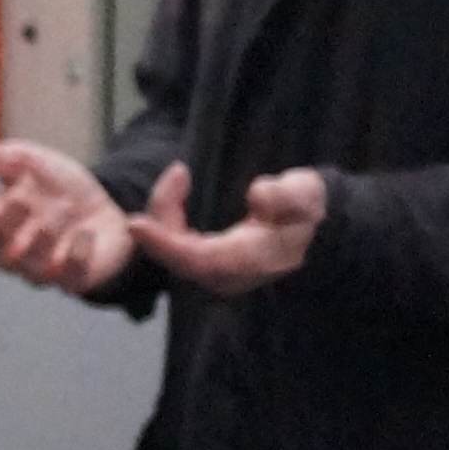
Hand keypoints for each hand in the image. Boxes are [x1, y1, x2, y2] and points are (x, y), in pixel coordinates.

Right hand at [0, 133, 138, 293]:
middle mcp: (12, 250)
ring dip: (42, 238)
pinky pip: (69, 279)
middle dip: (0, 230)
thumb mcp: (21, 161)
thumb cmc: (53, 186)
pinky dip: (75, 256)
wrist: (104, 201)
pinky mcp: (76, 277)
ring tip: (60, 209)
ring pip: (28, 269)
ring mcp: (43, 268)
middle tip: (20, 199)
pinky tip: (84, 233)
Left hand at [129, 164, 324, 297]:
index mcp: (248, 261)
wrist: (313, 228)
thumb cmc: (307, 210)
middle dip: (163, 216)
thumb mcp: (306, 195)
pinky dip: (168, 218)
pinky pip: (178, 246)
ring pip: (174, 252)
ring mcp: (215, 271)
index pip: (198, 260)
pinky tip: (177, 187)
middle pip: (178, 257)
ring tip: (178, 175)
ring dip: (165, 214)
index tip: (135, 224)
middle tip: (175, 175)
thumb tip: (258, 195)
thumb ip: (287, 196)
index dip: (165, 244)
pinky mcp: (208, 261)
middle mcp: (227, 274)